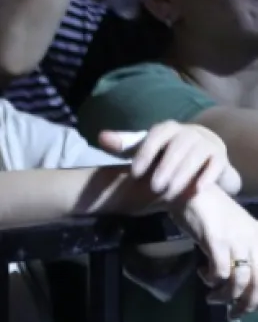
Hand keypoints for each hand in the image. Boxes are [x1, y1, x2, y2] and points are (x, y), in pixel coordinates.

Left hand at [102, 122, 239, 200]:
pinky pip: (215, 165)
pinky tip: (197, 190)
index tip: (134, 173)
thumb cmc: (167, 152)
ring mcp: (206, 142)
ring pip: (194, 157)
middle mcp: (188, 132)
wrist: (203, 155)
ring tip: (170, 192)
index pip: (154, 137)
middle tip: (154, 187)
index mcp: (167, 128)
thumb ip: (124, 144)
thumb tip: (101, 138)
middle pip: (175, 148)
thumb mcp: (146, 148)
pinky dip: (207, 177)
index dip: (144, 154)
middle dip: (164, 168)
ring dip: (182, 175)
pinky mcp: (220, 156)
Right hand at [175, 189, 257, 314]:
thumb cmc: (212, 211)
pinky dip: (212, 279)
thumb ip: (245, 252)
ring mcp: (235, 240)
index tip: (247, 308)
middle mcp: (253, 240)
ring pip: (239, 281)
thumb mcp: (237, 231)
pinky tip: (202, 274)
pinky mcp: (215, 240)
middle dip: (246, 305)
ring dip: (225, 296)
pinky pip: (219, 271)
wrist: (189, 190)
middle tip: (232, 314)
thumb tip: (243, 282)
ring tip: (212, 298)